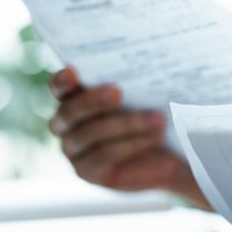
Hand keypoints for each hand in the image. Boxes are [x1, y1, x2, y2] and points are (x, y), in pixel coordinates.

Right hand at [47, 66, 205, 205]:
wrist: (173, 151)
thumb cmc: (154, 110)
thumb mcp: (145, 90)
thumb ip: (132, 77)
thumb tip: (142, 59)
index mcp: (73, 96)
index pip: (58, 87)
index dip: (61, 80)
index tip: (73, 71)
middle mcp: (65, 124)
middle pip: (70, 112)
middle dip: (93, 101)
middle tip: (117, 91)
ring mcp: (73, 150)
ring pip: (89, 135)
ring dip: (125, 124)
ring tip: (157, 117)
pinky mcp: (88, 172)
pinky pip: (103, 157)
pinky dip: (130, 144)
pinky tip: (153, 136)